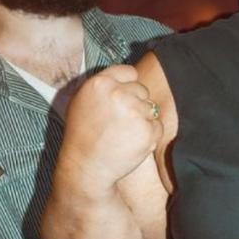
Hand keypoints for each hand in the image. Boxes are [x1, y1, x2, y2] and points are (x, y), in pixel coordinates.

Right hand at [62, 64, 162, 188]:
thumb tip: (125, 79)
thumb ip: (103, 87)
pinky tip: (131, 142)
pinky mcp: (147, 130)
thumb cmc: (82, 136)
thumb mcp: (82, 101)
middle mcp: (118, 94)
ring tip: (123, 134)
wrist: (86, 167)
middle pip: (142, 90)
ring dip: (142, 120)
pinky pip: (157, 126)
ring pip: (151, 108)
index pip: (129, 72)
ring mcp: (135, 111)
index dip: (128, 85)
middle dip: (135, 103)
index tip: (122, 98)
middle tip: (119, 122)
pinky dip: (149, 135)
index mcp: (101, 83)